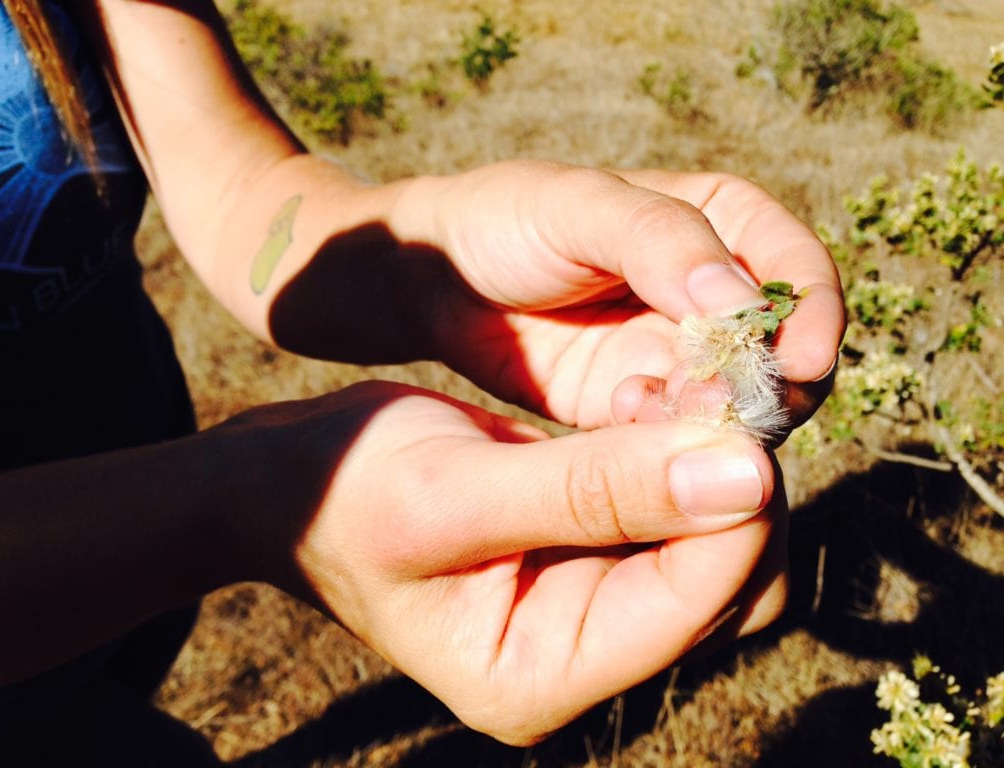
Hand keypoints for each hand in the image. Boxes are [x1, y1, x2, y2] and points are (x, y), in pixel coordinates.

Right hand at [225, 380, 785, 744]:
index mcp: (537, 677)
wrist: (290, 485)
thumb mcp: (454, 489)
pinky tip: (650, 405)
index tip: (735, 405)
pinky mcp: (589, 562)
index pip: (695, 602)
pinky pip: (676, 519)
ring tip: (675, 392)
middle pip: (729, 591)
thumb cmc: (345, 492)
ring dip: (715, 469)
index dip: (734, 505)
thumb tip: (743, 473)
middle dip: (736, 490)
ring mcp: (588, 614)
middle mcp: (579, 661)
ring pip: (718, 553)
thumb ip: (593, 490)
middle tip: (711, 390)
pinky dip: (681, 460)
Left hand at [392, 162, 843, 430]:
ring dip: (712, 421)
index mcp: (721, 225)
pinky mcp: (637, 410)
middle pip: (779, 353)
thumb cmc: (509, 219)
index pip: (796, 271)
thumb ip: (658, 239)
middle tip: (723, 406)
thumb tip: (739, 297)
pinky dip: (664, 442)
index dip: (812, 314)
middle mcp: (713, 299)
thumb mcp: (576, 206)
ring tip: (648, 409)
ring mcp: (677, 358)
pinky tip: (614, 424)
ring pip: (732, 405)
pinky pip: (675, 438)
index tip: (805, 360)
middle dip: (763, 384)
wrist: (440, 279)